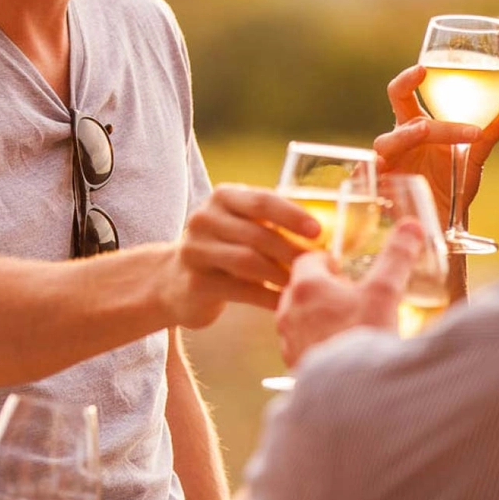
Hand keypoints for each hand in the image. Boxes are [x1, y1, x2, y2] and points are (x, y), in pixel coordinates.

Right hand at [163, 185, 321, 328]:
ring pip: (249, 262)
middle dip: (294, 252)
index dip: (292, 215)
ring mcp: (196, 250)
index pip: (262, 200)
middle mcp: (205, 218)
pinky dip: (269, 297)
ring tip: (305, 285)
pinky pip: (242, 290)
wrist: (174, 281)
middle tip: (322, 267)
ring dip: (283, 275)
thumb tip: (324, 237)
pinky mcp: (196, 282)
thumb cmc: (224, 250)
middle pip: (258, 234)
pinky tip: (286, 303)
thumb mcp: (241, 226)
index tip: (318, 232)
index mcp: (223, 197)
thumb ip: (272, 223)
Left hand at [275, 219, 423, 367]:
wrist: (354, 398)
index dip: (327, 263)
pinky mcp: (293, 365)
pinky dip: (318, 343)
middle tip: (351, 300)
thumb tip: (411, 226)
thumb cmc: (365, 339)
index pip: (307, 260)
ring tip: (348, 326)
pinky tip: (341, 352)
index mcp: (306, 286)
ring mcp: (289, 341)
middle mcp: (289, 311)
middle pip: (301, 289)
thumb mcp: (385, 292)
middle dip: (324, 291)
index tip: (344, 270)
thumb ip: (396, 257)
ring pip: (300, 319)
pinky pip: (302, 346)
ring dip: (319, 318)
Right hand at [373, 65, 498, 228]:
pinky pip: (367, 175)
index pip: (404, 94)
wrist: (445, 223)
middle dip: (403, 91)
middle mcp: (399, 139)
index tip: (424, 69)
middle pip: (394, 108)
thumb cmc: (453, 184)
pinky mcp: (379, 187)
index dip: (409, 79)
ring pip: (387, 141)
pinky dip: (371, 171)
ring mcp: (386, 162)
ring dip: (404, 135)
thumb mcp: (475, 157)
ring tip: (423, 132)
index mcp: (416, 126)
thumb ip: (490, 132)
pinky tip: (381, 169)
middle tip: (422, 82)